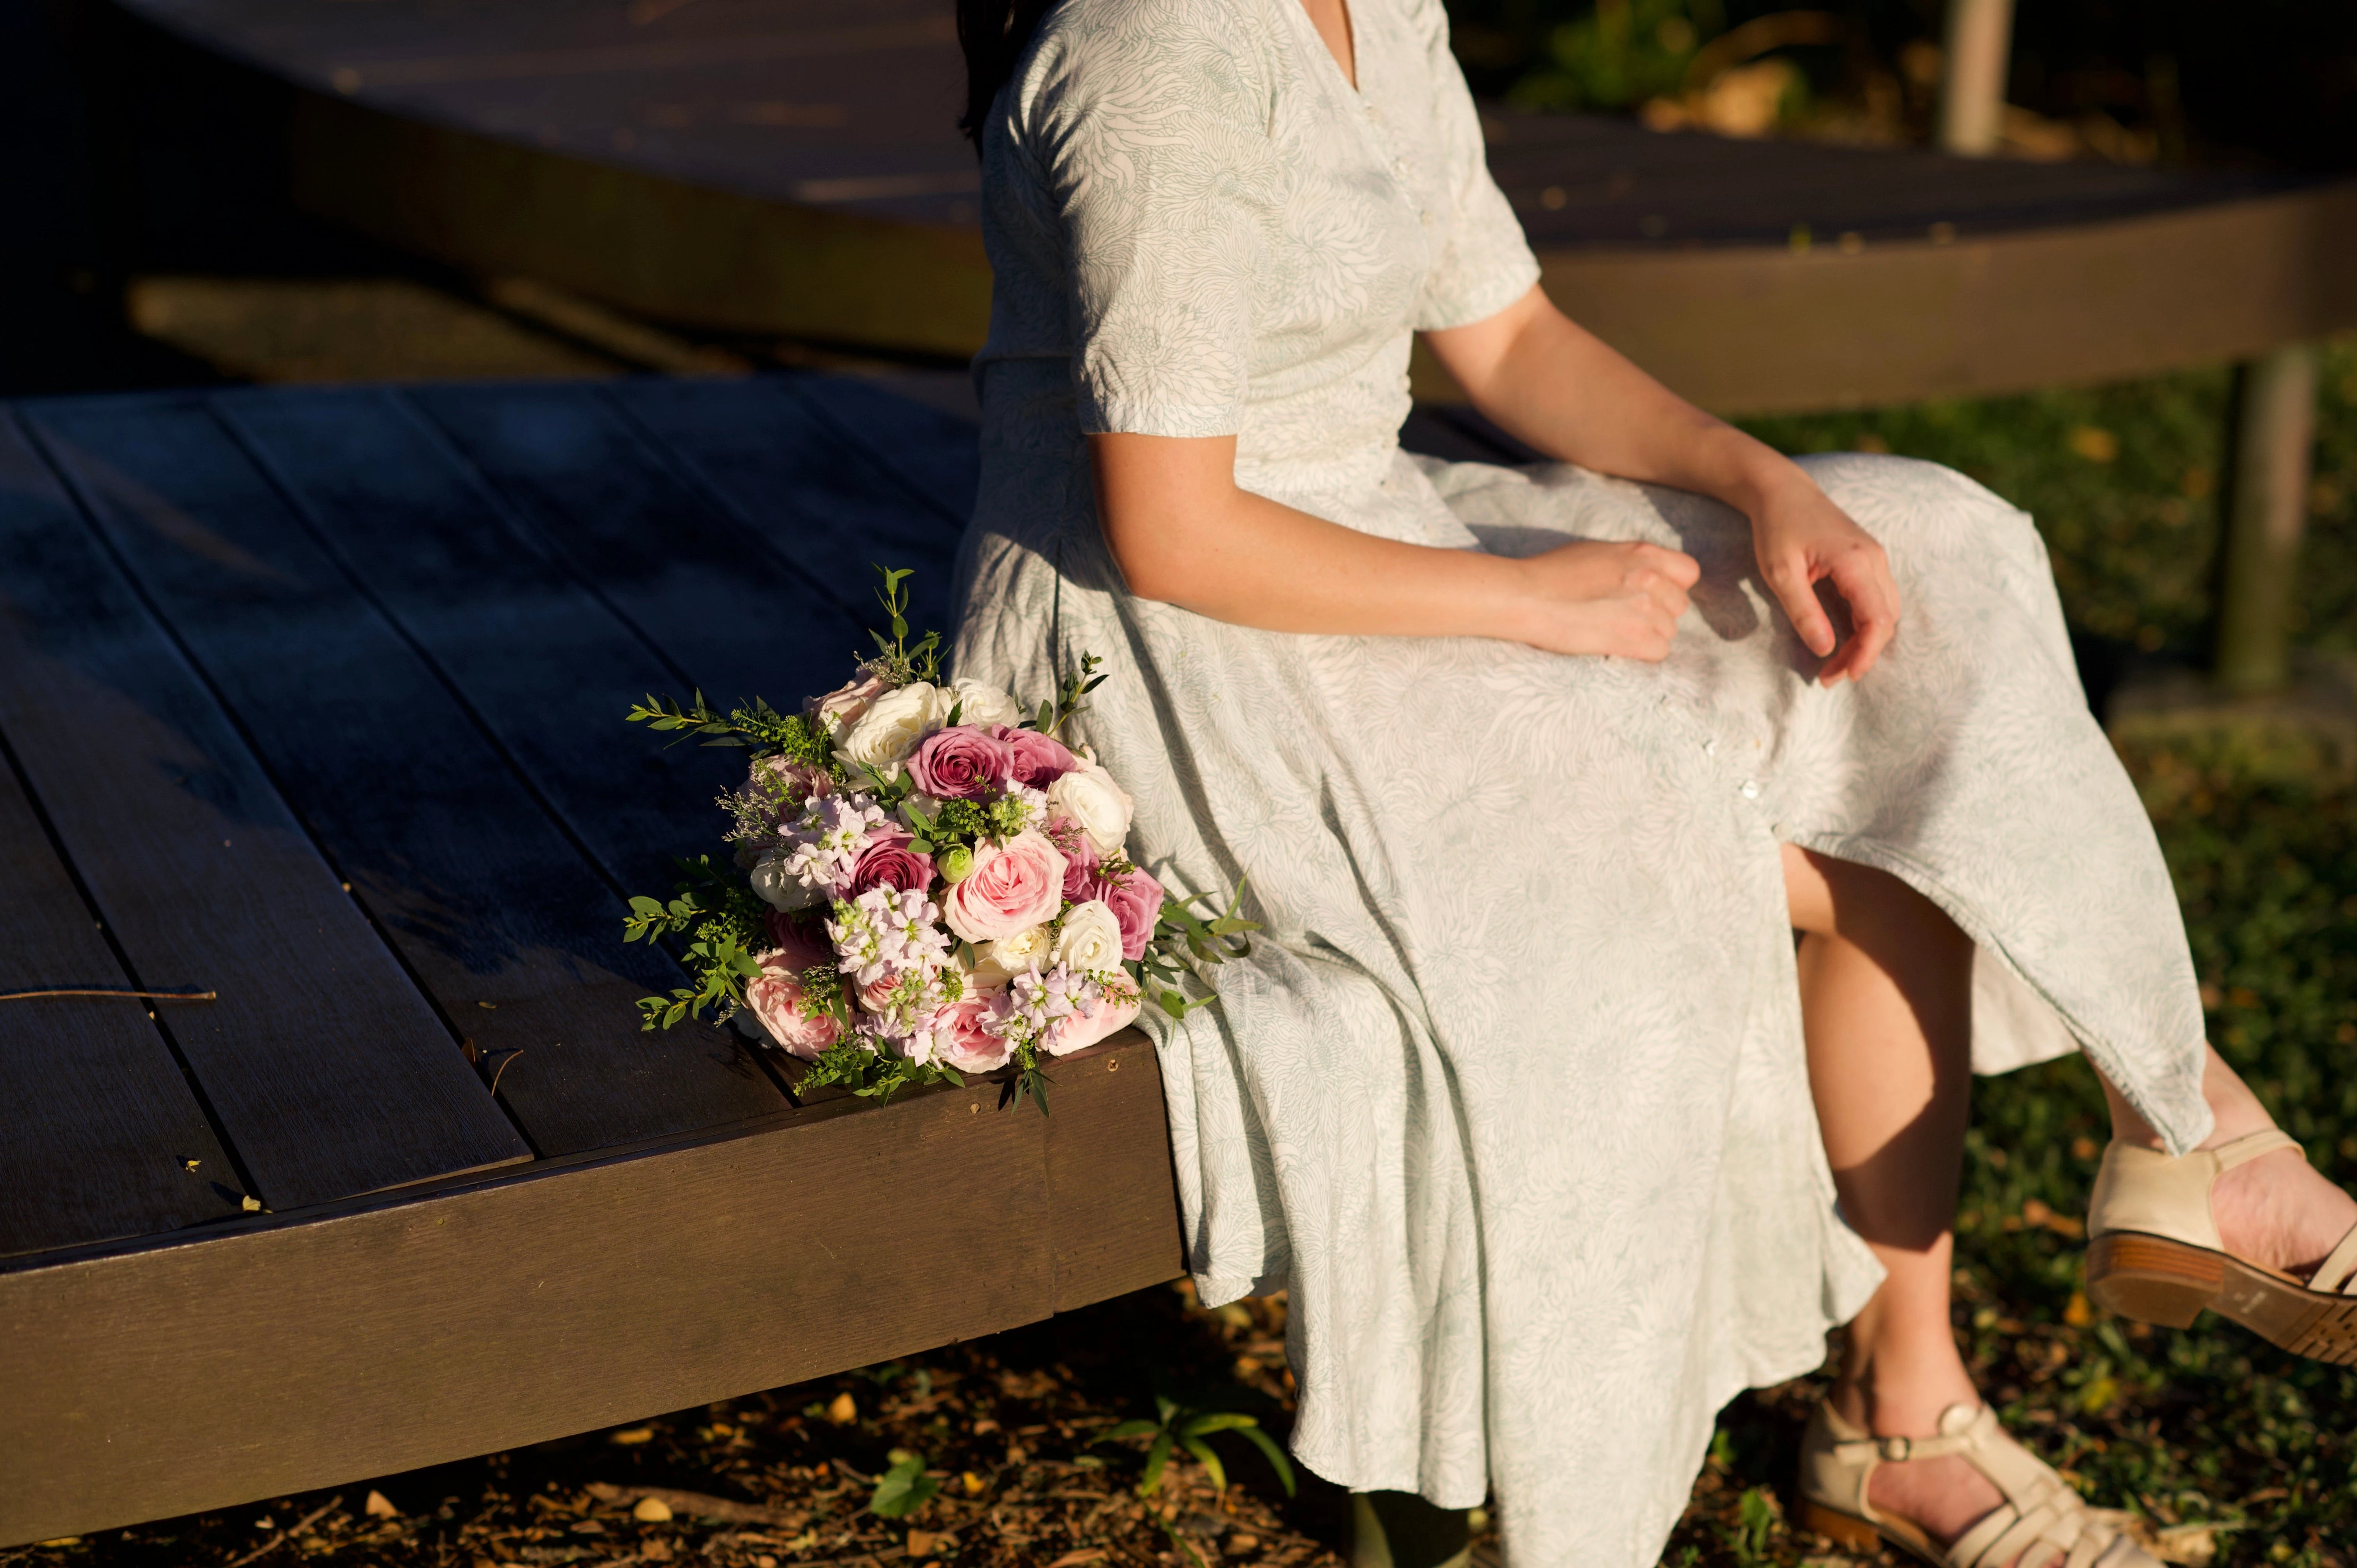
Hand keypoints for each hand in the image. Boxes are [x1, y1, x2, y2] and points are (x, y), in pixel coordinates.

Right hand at [1514, 539, 1699, 660]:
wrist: (1526, 596)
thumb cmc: (1551, 572)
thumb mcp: (1598, 551)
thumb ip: (1631, 561)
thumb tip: (1645, 573)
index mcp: (1643, 553)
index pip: (1689, 572)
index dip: (1673, 586)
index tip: (1654, 593)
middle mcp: (1650, 578)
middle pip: (1679, 607)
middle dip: (1658, 614)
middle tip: (1625, 616)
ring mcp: (1644, 609)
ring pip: (1668, 631)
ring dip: (1647, 635)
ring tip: (1614, 630)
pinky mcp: (1633, 637)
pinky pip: (1659, 652)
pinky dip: (1642, 653)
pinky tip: (1618, 645)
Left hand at [1749, 472, 1899, 684]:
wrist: (1781, 490)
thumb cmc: (1777, 527)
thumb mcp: (1780, 573)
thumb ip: (1804, 612)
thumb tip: (1825, 650)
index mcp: (1856, 561)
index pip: (1877, 619)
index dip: (1865, 653)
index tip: (1844, 676)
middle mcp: (1875, 559)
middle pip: (1886, 620)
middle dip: (1863, 654)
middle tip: (1830, 677)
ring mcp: (1875, 558)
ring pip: (1885, 612)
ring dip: (1865, 642)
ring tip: (1834, 664)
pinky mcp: (1868, 560)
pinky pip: (1877, 599)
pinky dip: (1864, 625)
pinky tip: (1841, 638)